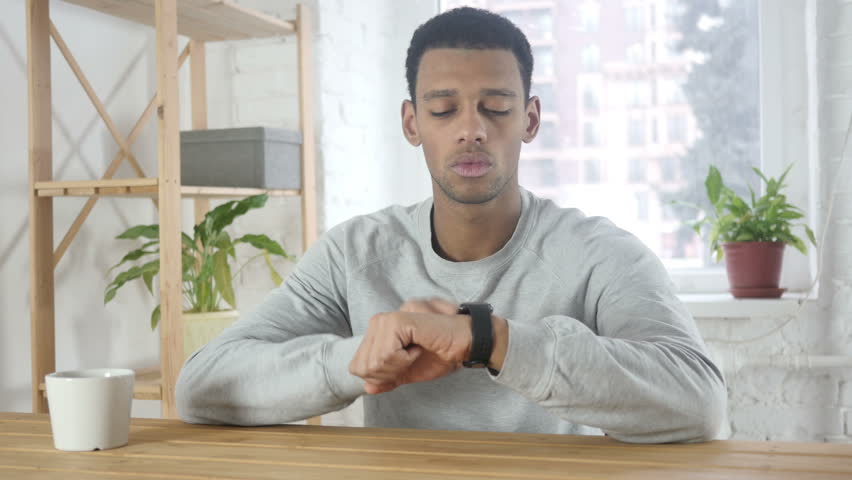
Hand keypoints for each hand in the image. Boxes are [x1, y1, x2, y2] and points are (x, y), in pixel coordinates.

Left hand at [349, 298, 470, 393]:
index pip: (357, 366)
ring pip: (373, 362)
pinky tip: (419, 348)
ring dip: (398, 366)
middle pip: (362, 367)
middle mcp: (378, 321)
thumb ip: (386, 379)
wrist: (463, 344)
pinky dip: (404, 359)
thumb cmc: (439, 353)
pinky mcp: (397, 321)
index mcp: (376, 332)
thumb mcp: (406, 372)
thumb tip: (367, 388)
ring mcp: (386, 320)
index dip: (380, 377)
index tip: (404, 366)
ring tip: (416, 352)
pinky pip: (387, 354)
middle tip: (412, 359)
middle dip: (388, 373)